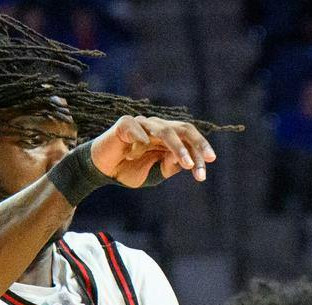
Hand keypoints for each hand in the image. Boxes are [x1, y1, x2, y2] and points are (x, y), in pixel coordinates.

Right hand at [89, 115, 215, 186]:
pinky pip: (136, 129)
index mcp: (167, 138)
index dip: (200, 150)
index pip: (189, 138)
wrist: (103, 171)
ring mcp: (142, 124)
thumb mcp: (155, 174)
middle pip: (182, 129)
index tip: (207, 168)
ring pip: (164, 129)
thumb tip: (185, 161)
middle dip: (197, 145)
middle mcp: (157, 127)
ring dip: (178, 148)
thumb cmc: (129, 170)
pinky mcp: (124, 124)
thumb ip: (169, 166)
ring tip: (187, 164)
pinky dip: (139, 140)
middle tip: (207, 161)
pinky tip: (135, 153)